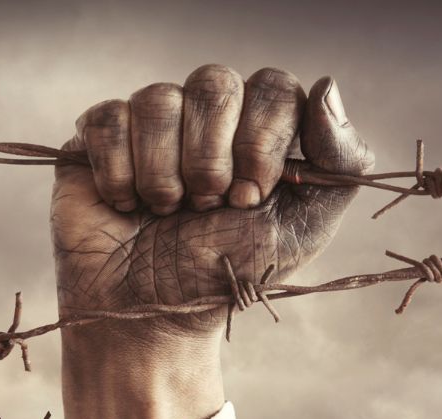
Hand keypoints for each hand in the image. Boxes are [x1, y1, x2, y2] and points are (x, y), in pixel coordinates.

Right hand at [51, 64, 373, 336]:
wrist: (157, 312)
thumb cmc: (234, 271)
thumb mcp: (305, 228)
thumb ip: (340, 161)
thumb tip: (328, 85)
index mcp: (266, 127)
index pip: (274, 88)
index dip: (261, 141)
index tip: (252, 197)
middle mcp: (213, 114)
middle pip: (216, 83)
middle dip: (212, 159)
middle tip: (210, 207)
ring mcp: (156, 120)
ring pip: (159, 99)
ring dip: (166, 174)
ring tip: (170, 213)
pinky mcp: (102, 134)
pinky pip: (108, 119)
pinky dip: (121, 174)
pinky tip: (128, 205)